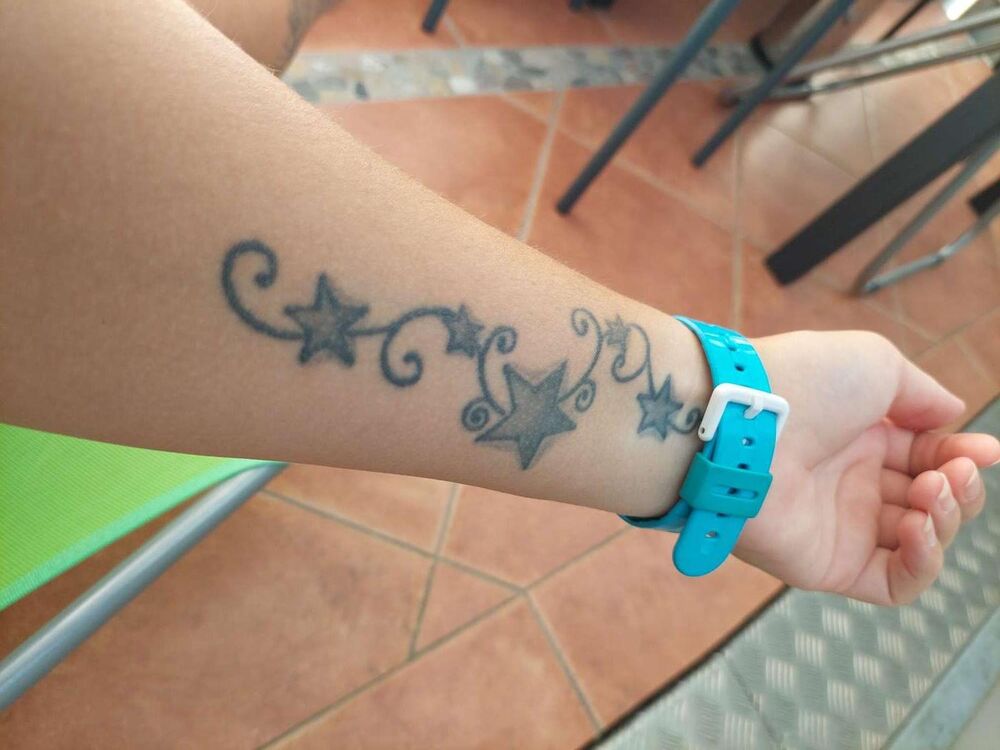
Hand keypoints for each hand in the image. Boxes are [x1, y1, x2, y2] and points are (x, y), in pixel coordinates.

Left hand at [740, 331, 998, 605]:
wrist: (743, 425)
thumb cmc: (804, 384)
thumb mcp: (876, 365)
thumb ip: (921, 394)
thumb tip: (952, 417)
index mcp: (858, 435)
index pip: (927, 456)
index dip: (962, 456)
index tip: (987, 451)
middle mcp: (848, 481)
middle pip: (929, 500)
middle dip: (958, 487)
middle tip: (954, 472)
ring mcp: (840, 525)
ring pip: (921, 542)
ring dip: (946, 518)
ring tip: (931, 491)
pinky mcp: (828, 565)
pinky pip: (894, 583)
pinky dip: (924, 562)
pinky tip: (920, 528)